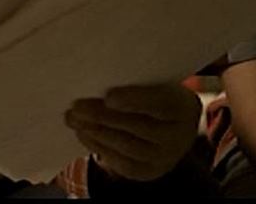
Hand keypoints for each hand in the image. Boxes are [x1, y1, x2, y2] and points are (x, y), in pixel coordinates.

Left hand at [65, 83, 200, 181]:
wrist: (178, 126)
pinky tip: (84, 134)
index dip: (134, 100)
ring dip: (96, 133)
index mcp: (181, 106)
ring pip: (127, 146)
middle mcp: (178, 136)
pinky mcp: (150, 172)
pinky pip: (123, 164)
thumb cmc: (158, 96)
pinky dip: (100, 148)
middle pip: (138, 126)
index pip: (158, 103)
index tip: (109, 96)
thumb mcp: (155, 84)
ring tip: (74, 120)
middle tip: (77, 107)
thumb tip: (98, 86)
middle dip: (103, 117)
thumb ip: (133, 83)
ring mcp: (165, 158)